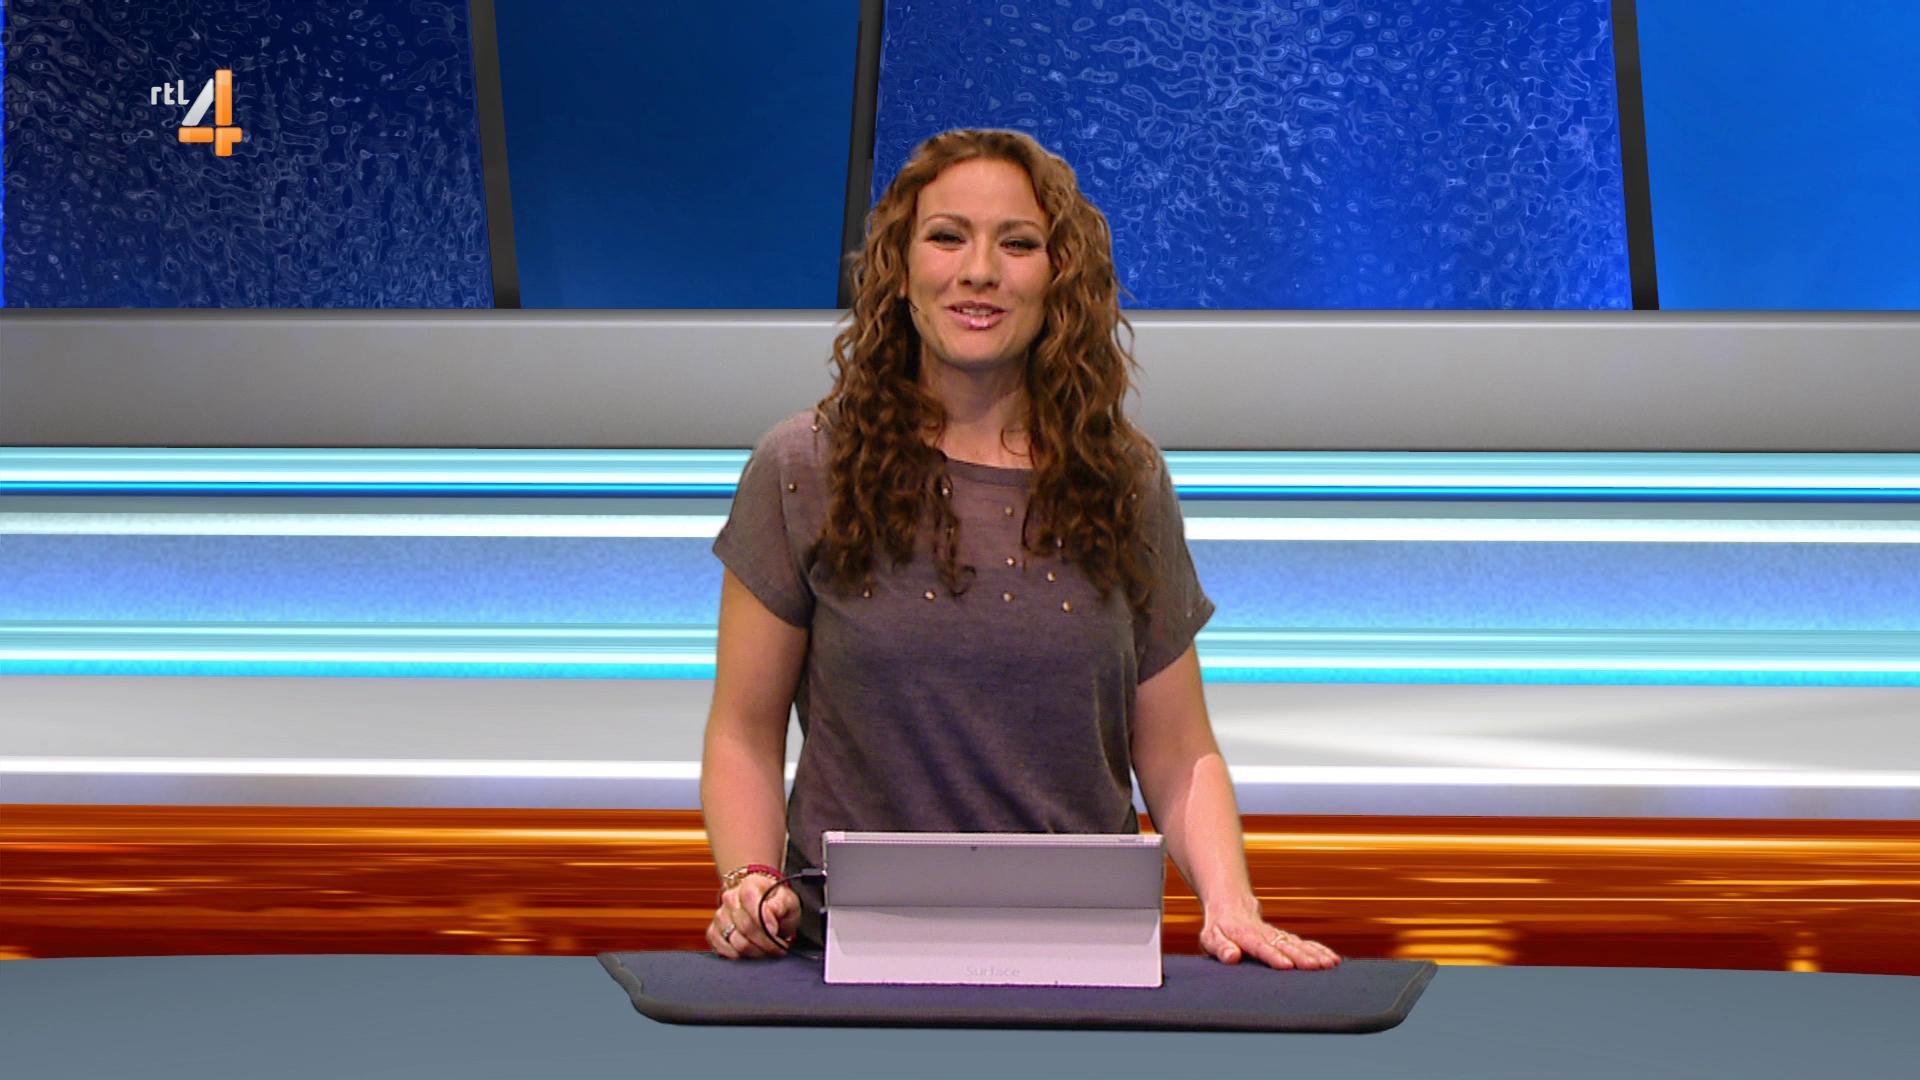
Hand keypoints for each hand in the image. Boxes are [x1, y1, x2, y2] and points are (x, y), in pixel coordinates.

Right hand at [707, 872, 798, 959]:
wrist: (764, 906)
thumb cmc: (776, 903)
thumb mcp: (787, 900)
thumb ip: (781, 905)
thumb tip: (770, 919)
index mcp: (748, 885)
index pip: (751, 905)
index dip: (765, 923)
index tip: (776, 933)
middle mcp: (730, 899)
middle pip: (746, 929)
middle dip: (766, 943)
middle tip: (779, 948)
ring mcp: (720, 916)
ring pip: (737, 944)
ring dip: (756, 952)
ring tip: (768, 950)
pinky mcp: (714, 933)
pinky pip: (724, 951)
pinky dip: (741, 957)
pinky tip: (753, 952)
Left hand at [1199, 898, 1341, 970]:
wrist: (1232, 905)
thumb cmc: (1219, 927)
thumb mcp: (1211, 937)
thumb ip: (1221, 947)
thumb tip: (1231, 957)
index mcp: (1245, 935)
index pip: (1260, 946)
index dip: (1273, 956)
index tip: (1287, 965)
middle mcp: (1265, 934)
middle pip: (1285, 945)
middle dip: (1302, 956)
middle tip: (1317, 967)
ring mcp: (1277, 935)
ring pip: (1298, 943)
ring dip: (1315, 953)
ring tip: (1330, 964)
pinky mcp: (1285, 938)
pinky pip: (1303, 943)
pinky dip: (1319, 950)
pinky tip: (1333, 958)